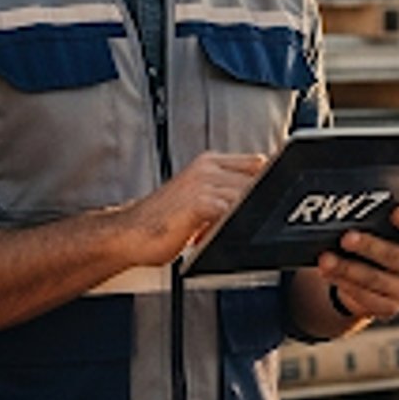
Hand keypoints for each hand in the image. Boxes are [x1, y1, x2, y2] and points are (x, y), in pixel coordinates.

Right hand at [124, 152, 266, 265]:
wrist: (128, 234)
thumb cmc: (162, 222)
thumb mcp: (200, 199)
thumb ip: (226, 195)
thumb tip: (259, 203)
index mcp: (210, 162)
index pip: (257, 163)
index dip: (268, 184)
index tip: (270, 202)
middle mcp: (208, 168)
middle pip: (258, 179)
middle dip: (260, 205)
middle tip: (247, 225)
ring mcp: (204, 183)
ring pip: (248, 196)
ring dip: (244, 219)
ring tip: (219, 233)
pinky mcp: (200, 203)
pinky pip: (233, 212)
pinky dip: (232, 227)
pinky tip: (212, 237)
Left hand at [318, 205, 398, 322]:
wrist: (375, 280)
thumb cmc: (378, 246)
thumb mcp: (381, 233)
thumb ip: (375, 224)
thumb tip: (349, 218)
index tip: (396, 213)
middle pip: (395, 256)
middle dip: (368, 247)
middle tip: (345, 239)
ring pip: (376, 280)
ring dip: (348, 269)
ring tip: (326, 260)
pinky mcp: (392, 308)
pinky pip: (367, 299)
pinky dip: (346, 285)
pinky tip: (331, 275)